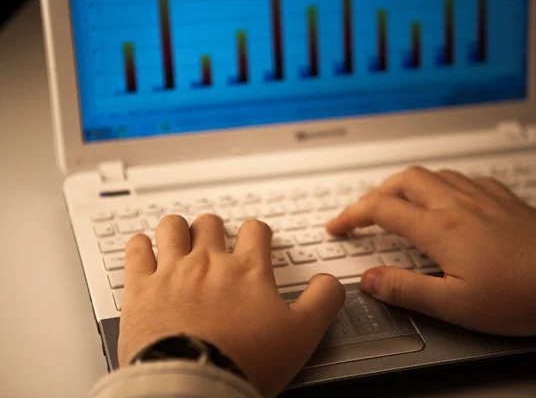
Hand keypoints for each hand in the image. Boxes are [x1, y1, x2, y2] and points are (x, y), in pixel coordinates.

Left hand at [119, 215, 345, 397]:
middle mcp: (209, 263)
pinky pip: (136, 250)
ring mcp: (173, 272)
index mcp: (247, 270)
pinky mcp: (141, 289)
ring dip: (177, 229)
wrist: (195, 385)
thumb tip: (330, 282)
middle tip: (216, 241)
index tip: (256, 240)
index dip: (258, 233)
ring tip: (180, 239)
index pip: (255, 231)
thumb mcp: (301, 334)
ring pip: (172, 227)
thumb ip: (322, 301)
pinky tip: (145, 249)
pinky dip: (140, 245)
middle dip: (215, 229)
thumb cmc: (245, 361)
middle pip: (211, 223)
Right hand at [327, 167, 535, 335]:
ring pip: (432, 174)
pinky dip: (440, 182)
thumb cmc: (525, 293)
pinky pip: (462, 177)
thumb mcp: (457, 304)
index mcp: (441, 228)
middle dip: (375, 193)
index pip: (381, 209)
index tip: (338, 226)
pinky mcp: (504, 198)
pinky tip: (446, 196)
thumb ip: (407, 289)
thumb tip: (371, 280)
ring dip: (405, 184)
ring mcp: (483, 197)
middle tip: (362, 212)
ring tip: (396, 200)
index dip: (351, 215)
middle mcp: (458, 204)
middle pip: (403, 180)